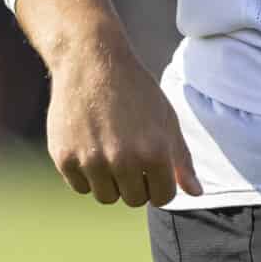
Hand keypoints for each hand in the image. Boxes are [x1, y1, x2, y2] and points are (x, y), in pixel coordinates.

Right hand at [44, 38, 200, 208]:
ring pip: (105, 197)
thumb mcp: (167, 120)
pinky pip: (80, 187)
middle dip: (136, 184)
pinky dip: (86, 174)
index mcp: (154, 153)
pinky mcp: (64, 158)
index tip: (152, 167)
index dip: (160, 184)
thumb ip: (181, 160)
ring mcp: (91, 161)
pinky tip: (90, 146)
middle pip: (134, 200)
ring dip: (110, 181)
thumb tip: (196, 194)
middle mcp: (123, 160)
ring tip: (110, 150)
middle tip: (129, 154)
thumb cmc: (135, 91)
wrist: (92, 61)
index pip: (163, 197)